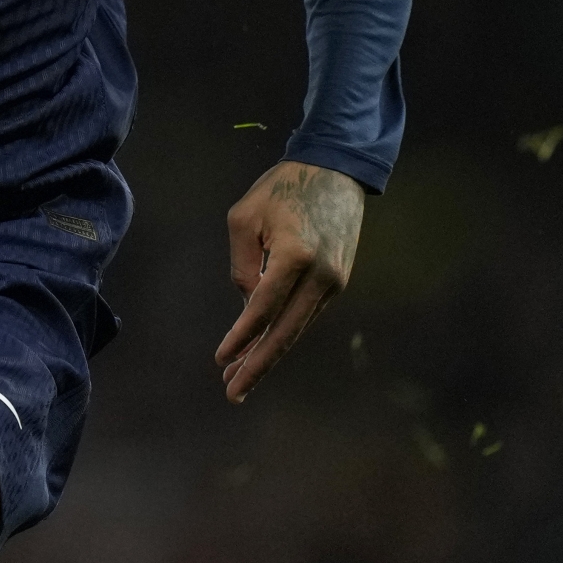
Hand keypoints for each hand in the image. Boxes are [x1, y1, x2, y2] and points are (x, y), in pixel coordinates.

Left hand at [215, 161, 364, 402]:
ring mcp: (335, 281)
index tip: (222, 360)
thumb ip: (243, 264)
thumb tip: (249, 304)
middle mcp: (321, 275)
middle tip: (234, 392)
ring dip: (270, 354)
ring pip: (299, 328)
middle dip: (258, 365)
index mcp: (295, 255)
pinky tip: (265, 347)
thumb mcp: (245, 218)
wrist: (336, 170)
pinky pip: (308, 314)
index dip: (242, 337)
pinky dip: (286, 332)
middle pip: (286, 332)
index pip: (263, 308)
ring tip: (242, 378)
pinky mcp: (340, 281)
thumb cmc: (282, 188)